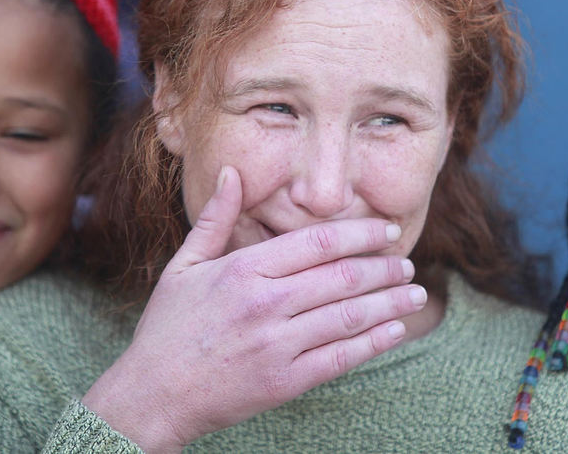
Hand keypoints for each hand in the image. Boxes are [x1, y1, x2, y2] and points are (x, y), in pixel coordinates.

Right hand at [82, 166, 426, 452]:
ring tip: (415, 292)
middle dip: (384, 267)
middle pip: (343, 276)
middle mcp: (265, 303)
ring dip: (390, 302)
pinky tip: (396, 330)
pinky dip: (374, 342)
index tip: (387, 230)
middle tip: (407, 262)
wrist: (151, 396)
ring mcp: (277, 345)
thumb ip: (215, 219)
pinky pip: (341, 358)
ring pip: (349, 316)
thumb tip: (231, 172)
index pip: (319, 241)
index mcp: (244, 268)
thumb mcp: (184, 266)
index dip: (361, 233)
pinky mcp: (284, 382)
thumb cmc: (167, 328)